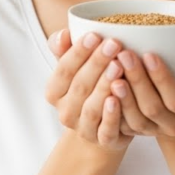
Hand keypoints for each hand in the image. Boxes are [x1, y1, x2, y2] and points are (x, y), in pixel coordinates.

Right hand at [46, 29, 132, 151]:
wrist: (103, 127)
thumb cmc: (90, 88)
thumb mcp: (76, 68)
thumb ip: (66, 51)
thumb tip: (64, 34)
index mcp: (55, 92)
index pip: (64, 70)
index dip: (78, 52)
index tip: (95, 35)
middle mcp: (65, 112)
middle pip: (80, 86)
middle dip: (96, 63)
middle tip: (114, 44)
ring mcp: (83, 129)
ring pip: (92, 107)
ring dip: (105, 86)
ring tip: (119, 66)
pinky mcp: (103, 141)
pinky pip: (106, 129)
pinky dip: (112, 115)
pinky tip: (119, 99)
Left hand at [108, 47, 174, 138]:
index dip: (162, 79)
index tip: (149, 54)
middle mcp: (173, 126)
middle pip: (152, 109)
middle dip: (138, 82)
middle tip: (124, 55)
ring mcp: (152, 132)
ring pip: (134, 119)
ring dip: (122, 96)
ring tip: (111, 70)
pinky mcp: (134, 133)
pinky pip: (119, 126)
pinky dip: (110, 108)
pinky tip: (101, 86)